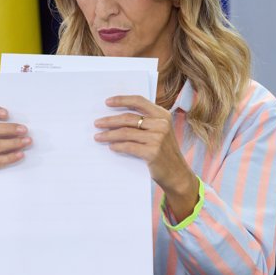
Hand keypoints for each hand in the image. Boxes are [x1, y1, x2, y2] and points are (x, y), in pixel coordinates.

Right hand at [0, 105, 31, 231]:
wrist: (5, 181)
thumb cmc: (10, 154)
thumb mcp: (10, 140)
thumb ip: (14, 131)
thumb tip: (33, 122)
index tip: (7, 113)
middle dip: (8, 128)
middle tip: (25, 129)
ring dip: (13, 142)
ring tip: (28, 142)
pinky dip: (9, 157)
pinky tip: (21, 155)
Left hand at [93, 95, 198, 220]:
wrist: (177, 174)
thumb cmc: (165, 152)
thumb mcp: (160, 132)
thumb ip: (146, 122)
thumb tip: (117, 117)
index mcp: (163, 115)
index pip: (139, 101)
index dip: (122, 100)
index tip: (107, 102)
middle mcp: (161, 124)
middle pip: (129, 118)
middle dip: (110, 120)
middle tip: (97, 123)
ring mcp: (158, 138)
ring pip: (125, 132)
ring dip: (109, 134)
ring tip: (98, 136)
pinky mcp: (152, 152)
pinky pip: (128, 146)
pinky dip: (117, 146)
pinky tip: (111, 147)